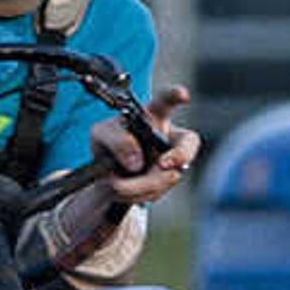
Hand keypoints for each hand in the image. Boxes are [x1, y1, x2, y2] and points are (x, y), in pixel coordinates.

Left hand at [85, 83, 200, 205]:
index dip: (176, 96)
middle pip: (188, 144)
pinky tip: (122, 189)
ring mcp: (172, 162)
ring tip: (114, 183)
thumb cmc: (109, 144)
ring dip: (138, 185)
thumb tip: (136, 162)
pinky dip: (134, 194)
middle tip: (163, 164)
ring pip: (166, 176)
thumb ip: (116, 141)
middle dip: (179, 156)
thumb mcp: (101, 135)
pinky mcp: (166, 183)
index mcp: (153, 115)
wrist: (108, 175)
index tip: (182, 95)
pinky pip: (155, 192)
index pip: (166, 101)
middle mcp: (168, 137)